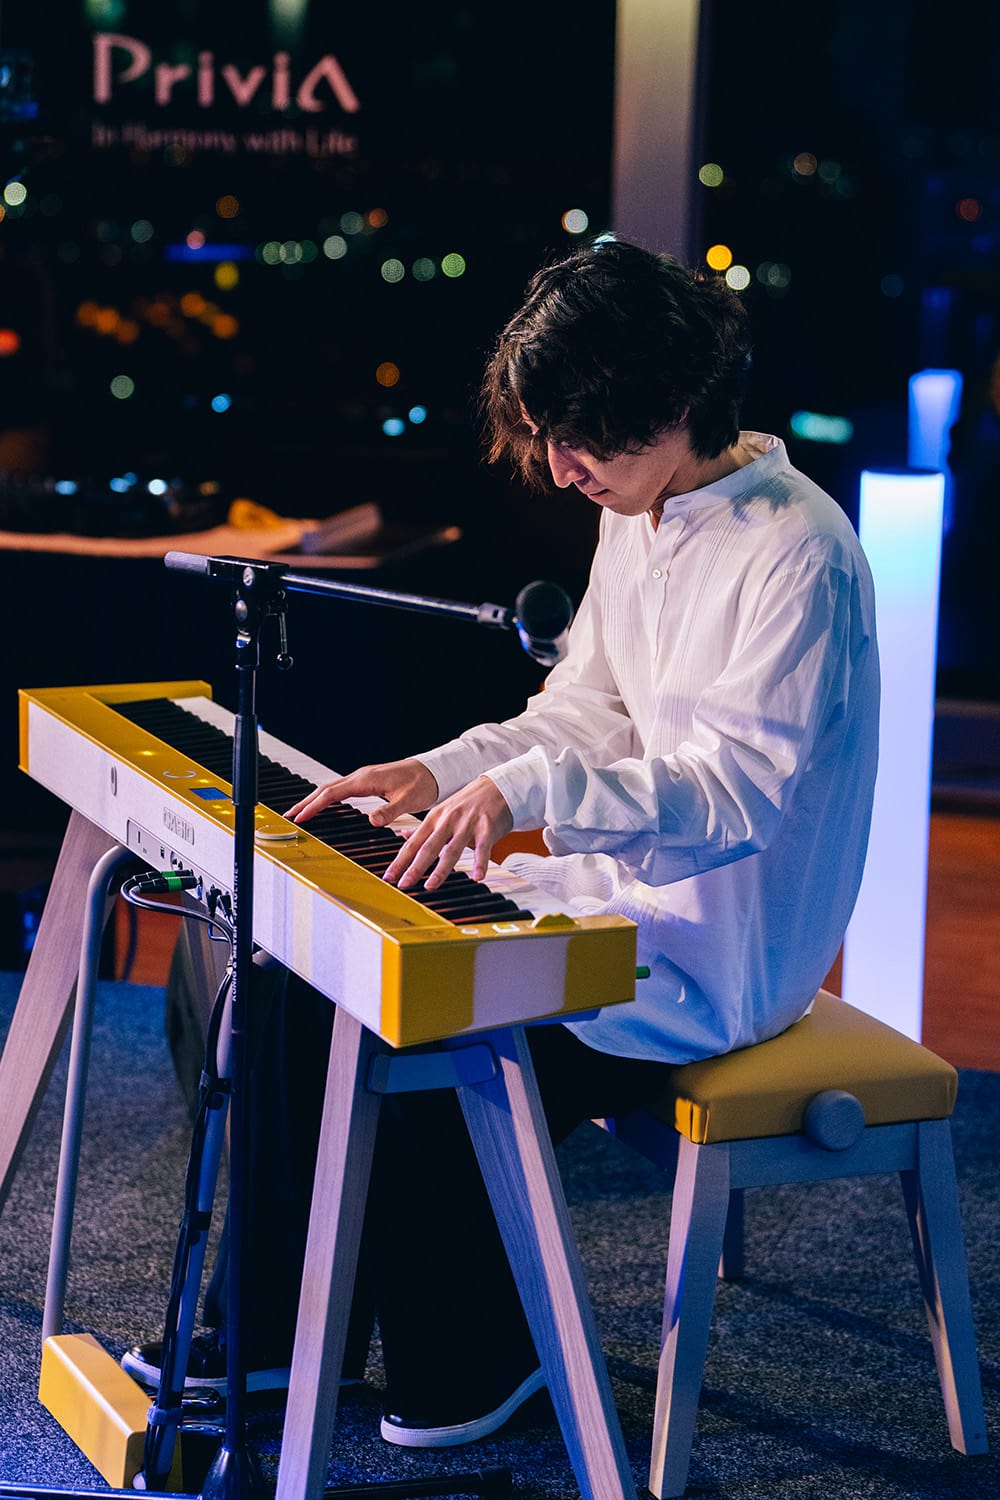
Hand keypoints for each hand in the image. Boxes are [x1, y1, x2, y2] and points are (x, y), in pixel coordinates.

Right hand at [286, 758, 437, 826]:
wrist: (434, 771)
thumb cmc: (423, 783)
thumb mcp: (408, 800)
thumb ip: (389, 811)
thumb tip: (371, 820)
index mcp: (366, 780)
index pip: (332, 793)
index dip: (314, 805)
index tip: (300, 817)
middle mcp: (361, 776)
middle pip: (325, 789)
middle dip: (306, 802)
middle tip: (290, 816)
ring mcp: (363, 778)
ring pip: (331, 788)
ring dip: (314, 799)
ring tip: (300, 812)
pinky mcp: (367, 781)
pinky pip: (341, 789)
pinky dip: (327, 797)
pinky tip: (323, 804)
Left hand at [383, 775, 512, 890]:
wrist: (497, 787)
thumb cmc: (469, 802)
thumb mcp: (442, 811)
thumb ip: (424, 827)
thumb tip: (404, 835)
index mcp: (435, 818)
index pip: (413, 843)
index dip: (400, 861)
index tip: (389, 876)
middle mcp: (448, 821)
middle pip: (428, 847)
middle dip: (414, 867)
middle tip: (404, 884)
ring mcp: (467, 824)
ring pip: (452, 850)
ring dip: (441, 869)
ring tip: (431, 885)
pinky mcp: (487, 828)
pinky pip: (483, 849)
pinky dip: (479, 863)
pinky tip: (477, 877)